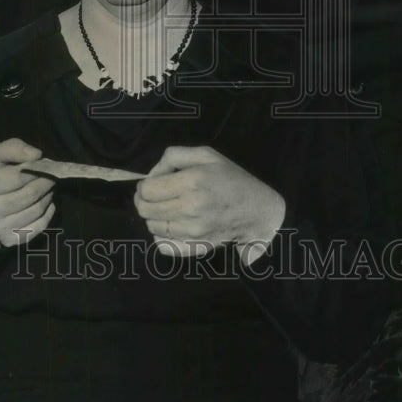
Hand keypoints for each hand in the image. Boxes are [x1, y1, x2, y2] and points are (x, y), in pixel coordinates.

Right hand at [0, 138, 55, 247]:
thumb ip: (13, 148)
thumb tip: (37, 155)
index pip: (18, 176)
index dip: (37, 169)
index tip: (46, 164)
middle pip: (30, 194)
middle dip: (46, 182)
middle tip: (52, 175)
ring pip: (37, 209)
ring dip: (49, 195)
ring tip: (48, 186)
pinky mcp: (10, 240)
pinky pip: (40, 225)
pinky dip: (48, 212)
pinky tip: (46, 202)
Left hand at [134, 145, 285, 260]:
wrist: (258, 209)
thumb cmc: (230, 177)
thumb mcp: (205, 154)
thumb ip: (172, 157)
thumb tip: (150, 176)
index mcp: (192, 181)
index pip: (148, 191)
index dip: (143, 186)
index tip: (151, 184)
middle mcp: (191, 208)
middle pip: (146, 210)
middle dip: (144, 201)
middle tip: (154, 196)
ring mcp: (194, 231)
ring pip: (152, 227)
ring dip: (154, 217)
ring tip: (167, 209)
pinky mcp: (197, 246)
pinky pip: (164, 247)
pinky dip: (161, 237)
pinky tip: (172, 226)